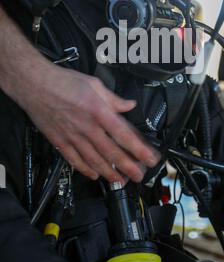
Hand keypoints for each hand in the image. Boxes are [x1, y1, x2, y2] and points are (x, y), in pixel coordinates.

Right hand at [21, 64, 160, 183]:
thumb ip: (113, 99)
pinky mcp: (59, 141)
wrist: (34, 84)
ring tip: (120, 181)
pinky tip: (94, 175)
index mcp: (99, 112)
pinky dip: (85, 170)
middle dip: (128, 167)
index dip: (139, 149)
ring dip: (109, 173)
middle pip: (111, 153)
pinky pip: (74, 160)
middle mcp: (87, 128)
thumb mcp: (94, 84)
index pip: (124, 135)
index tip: (150, 158)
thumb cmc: (64, 81)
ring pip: (94, 160)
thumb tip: (129, 105)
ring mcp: (72, 137)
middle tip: (139, 176)